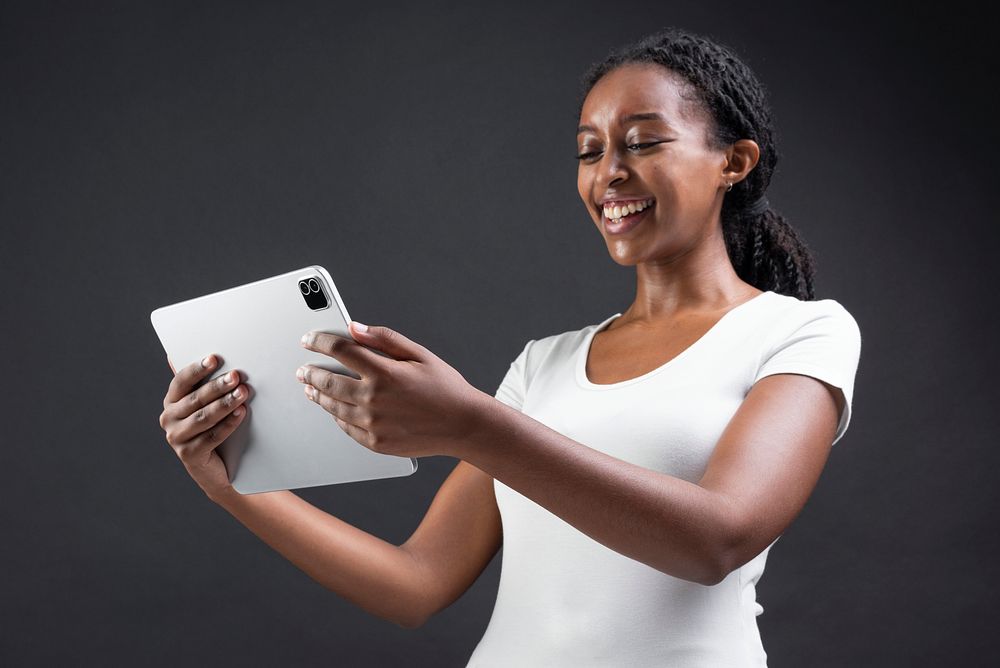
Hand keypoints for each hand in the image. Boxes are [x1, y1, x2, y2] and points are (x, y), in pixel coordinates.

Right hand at [159, 355, 249, 498]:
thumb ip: (205, 384)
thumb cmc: (213, 428)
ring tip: (242, 393)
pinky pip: (211, 436)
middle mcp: (168, 418)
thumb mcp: (207, 405)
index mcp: (171, 401)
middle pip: (195, 399)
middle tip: (236, 376)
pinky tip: (241, 413)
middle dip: (217, 386)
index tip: (215, 359)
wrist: (215, 467)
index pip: (181, 381)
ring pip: (203, 417)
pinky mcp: (188, 454)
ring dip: (224, 404)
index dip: (197, 369)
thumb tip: (210, 355)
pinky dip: (228, 423)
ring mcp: (176, 438)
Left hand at [296, 321, 488, 458]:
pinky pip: (346, 427)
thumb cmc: (445, 387)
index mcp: (384, 372)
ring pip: (333, 406)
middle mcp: (374, 399)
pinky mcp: (375, 443)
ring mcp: (373, 424)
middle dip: (311, 371)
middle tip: (303, 368)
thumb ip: (384, 339)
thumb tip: (354, 328)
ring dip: (318, 395)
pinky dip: (336, 416)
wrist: (464, 425)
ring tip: (311, 388)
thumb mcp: (419, 354)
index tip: (309, 338)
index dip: (320, 341)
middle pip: (328, 381)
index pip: (340, 350)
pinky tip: (334, 409)